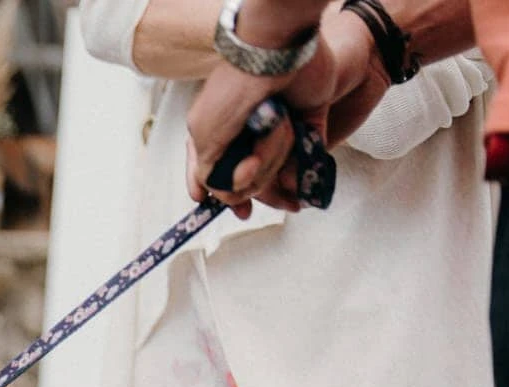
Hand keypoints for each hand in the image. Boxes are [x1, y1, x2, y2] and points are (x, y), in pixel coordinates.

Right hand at [189, 6, 383, 211]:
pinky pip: (304, 164)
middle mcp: (246, 141)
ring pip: (275, 176)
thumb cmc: (235, 91)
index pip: (217, 181)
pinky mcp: (304, 131)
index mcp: (217, 139)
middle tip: (254, 160)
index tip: (237, 208)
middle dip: (255, 176)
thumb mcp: (204, 135)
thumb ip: (207, 172)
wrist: (278, 55)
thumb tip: (218, 194)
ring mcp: (275, 137)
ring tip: (279, 131)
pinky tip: (299, 155)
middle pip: (249, 184)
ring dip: (277, 158)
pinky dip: (303, 167)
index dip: (225, 198)